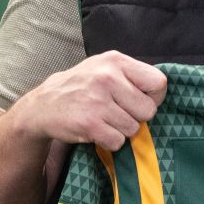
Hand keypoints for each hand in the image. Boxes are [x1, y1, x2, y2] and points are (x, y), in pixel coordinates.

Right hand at [7, 50, 166, 151]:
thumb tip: (161, 92)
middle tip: (117, 112)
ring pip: (133, 128)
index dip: (154, 97)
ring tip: (103, 119)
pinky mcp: (88, 123)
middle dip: (136, 116)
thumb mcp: (105, 68)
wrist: (42, 105)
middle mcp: (107, 78)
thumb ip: (132, 75)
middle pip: (148, 110)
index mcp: (116, 61)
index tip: (140, 101)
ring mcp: (97, 101)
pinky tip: (96, 130)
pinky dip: (110, 141)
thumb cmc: (82, 86)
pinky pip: (118, 141)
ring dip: (121, 130)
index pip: (159, 82)